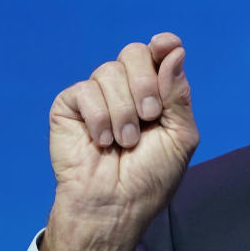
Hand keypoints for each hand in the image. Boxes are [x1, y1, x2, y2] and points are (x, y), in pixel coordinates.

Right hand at [40, 32, 198, 250]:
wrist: (114, 207)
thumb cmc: (149, 179)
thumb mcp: (180, 137)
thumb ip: (178, 94)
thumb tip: (174, 50)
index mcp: (156, 92)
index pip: (159, 52)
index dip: (163, 44)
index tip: (165, 46)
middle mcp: (126, 89)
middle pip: (134, 52)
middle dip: (145, 84)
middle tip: (148, 117)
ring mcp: (97, 96)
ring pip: (109, 71)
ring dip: (123, 112)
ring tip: (124, 142)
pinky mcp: (69, 107)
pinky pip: (85, 90)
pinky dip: (99, 118)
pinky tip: (101, 142)